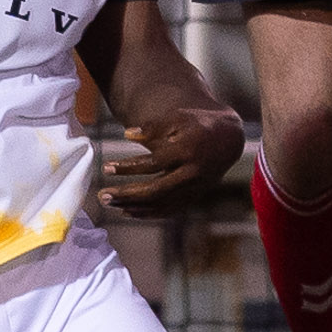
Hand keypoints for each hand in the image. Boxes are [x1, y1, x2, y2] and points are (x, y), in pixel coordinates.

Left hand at [99, 100, 248, 217]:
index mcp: (187, 151)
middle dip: (127, 194)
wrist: (229, 139)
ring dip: (132, 206)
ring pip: (160, 204)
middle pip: (155, 190)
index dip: (128, 167)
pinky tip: (127, 211)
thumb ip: (153, 127)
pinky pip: (168, 210)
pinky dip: (147, 213)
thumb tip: (127, 134)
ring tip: (109, 203)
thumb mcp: (178, 117)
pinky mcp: (194, 196)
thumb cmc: (198, 124)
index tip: (107, 167)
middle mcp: (192, 173)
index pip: (153, 164)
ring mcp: (194, 188)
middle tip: (102, 196)